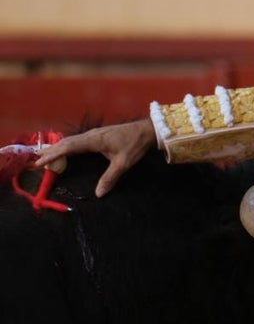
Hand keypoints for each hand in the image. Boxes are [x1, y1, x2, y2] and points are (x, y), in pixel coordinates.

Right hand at [35, 119, 156, 197]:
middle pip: (66, 142)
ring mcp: (94, 134)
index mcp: (93, 140)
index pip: (68, 147)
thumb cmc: (135, 145)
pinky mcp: (98, 135)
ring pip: (71, 140)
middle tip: (37, 159)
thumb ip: (110, 178)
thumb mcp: (123, 163)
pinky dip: (67, 145)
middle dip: (51, 151)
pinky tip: (65, 149)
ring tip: (45, 154)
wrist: (147, 130)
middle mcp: (90, 135)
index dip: (53, 154)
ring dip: (58, 147)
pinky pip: (77, 140)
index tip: (41, 161)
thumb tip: (99, 194)